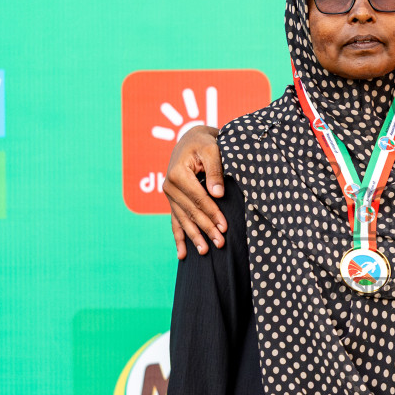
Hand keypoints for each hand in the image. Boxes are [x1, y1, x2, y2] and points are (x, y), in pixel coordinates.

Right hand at [166, 125, 225, 257]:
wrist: (190, 140)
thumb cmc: (204, 143)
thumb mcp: (212, 150)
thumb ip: (215, 171)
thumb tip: (218, 194)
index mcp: (178, 174)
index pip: (198, 199)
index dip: (212, 213)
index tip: (224, 227)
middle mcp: (170, 186)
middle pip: (191, 212)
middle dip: (206, 229)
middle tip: (220, 243)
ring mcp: (169, 195)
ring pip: (183, 220)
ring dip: (194, 237)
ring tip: (205, 252)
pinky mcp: (173, 200)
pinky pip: (175, 221)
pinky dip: (179, 238)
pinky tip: (182, 254)